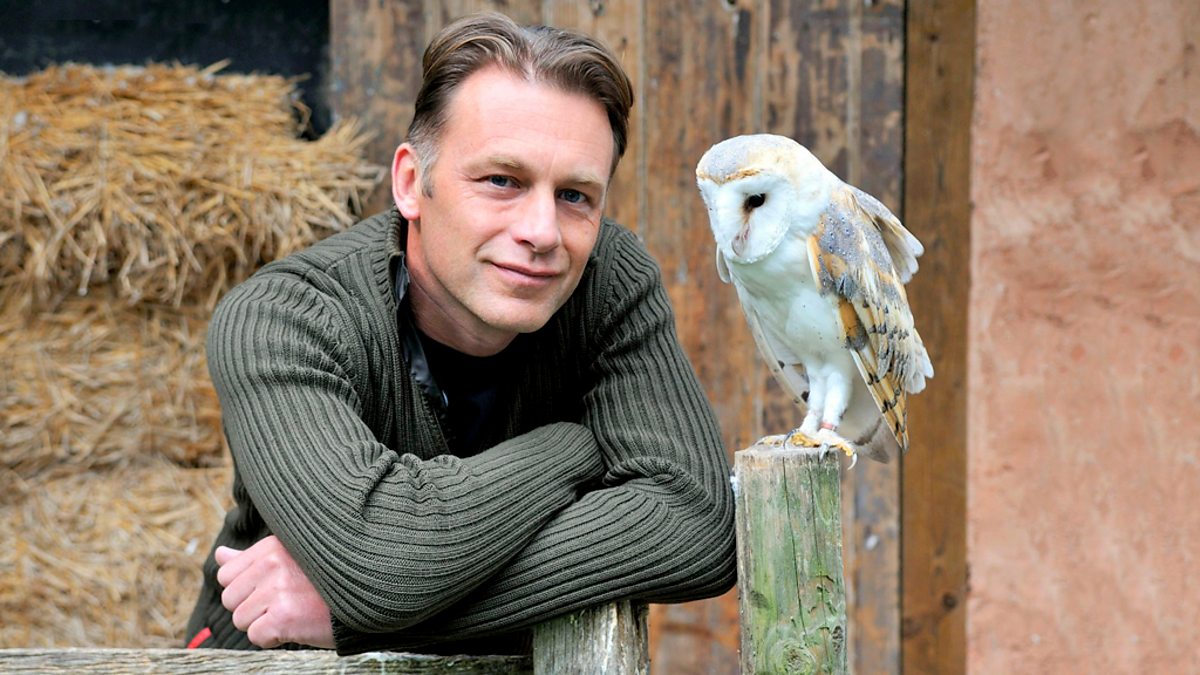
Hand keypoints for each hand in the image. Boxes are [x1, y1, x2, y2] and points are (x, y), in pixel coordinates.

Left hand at [215, 535, 334, 648]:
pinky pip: (256, 636)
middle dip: (252, 608)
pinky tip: (296, 625)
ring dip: (263, 623)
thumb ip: (251, 559)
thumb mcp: (289, 558)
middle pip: (230, 599)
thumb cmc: (327, 581)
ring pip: (241, 620)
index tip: (272, 590)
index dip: (245, 589)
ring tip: (292, 613)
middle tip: (284, 603)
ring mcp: (277, 590)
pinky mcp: (283, 616)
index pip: (226, 574)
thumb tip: (221, 555)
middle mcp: (272, 564)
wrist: (366, 598)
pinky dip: (274, 638)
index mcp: (272, 547)